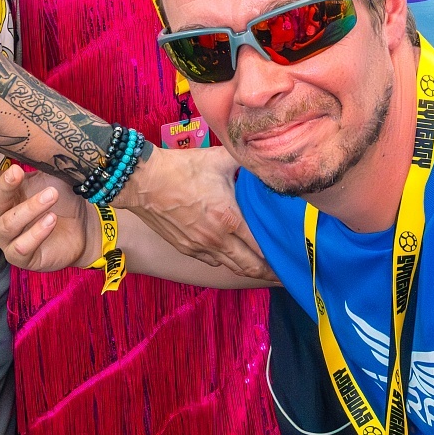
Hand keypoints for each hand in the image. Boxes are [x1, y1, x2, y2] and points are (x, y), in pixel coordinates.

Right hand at [0, 157, 89, 270]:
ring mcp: (9, 238)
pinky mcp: (22, 258)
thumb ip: (34, 161)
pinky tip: (51, 220)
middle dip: (4, 186)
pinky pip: (22, 246)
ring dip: (30, 209)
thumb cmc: (63, 197)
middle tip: (17, 171)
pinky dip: (37, 232)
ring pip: (8, 224)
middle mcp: (0, 215)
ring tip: (51, 196)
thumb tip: (31, 136)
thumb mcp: (49, 175)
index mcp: (4, 191)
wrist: (86, 226)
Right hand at [119, 143, 270, 276]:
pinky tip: (231, 254)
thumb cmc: (181, 168)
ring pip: (229, 266)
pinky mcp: (185, 248)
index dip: (278, 258)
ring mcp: (199, 247)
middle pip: (248, 266)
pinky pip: (211, 260)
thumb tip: (265, 160)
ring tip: (260, 268)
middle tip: (282, 274)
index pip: (261, 248)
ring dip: (246, 268)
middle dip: (267, 273)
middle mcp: (216, 239)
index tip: (291, 260)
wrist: (142, 181)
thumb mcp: (220, 159)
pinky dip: (224, 260)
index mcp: (230, 219)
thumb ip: (246, 162)